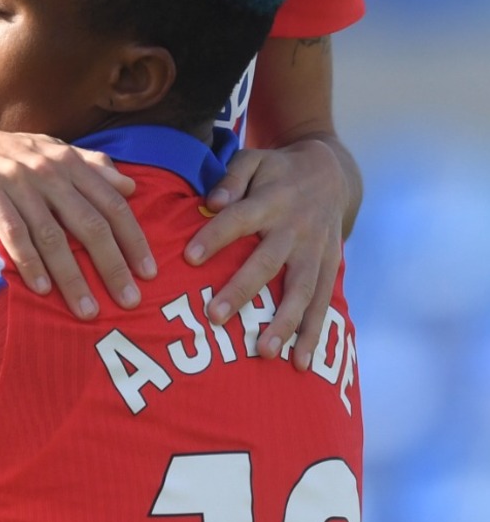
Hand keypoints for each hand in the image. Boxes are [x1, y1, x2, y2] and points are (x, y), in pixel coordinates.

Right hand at [0, 119, 154, 317]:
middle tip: (129, 300)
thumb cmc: (2, 153)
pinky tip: (40, 289)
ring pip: (53, 235)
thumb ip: (91, 165)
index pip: (112, 203)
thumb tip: (130, 185)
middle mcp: (47, 168)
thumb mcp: (49, 149)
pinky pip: (12, 232)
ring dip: (72, 276)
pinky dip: (29, 262)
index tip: (149, 272)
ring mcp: (15, 179)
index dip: (134, 238)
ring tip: (87, 310)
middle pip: (89, 223)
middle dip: (112, 265)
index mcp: (68, 160)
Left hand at [185, 138, 350, 369]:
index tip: (189, 258)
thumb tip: (211, 203)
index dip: (215, 236)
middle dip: (243, 290)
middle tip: (215, 316)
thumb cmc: (277, 170)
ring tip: (262, 352)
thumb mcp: (254, 160)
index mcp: (271, 200)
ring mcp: (315, 251)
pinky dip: (312, 333)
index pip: (239, 218)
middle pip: (267, 262)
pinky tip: (298, 362)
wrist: (332, 173)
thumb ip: (231, 178)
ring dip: (283, 323)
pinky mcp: (329, 268)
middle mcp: (294, 228)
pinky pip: (322, 303)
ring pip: (300, 290)